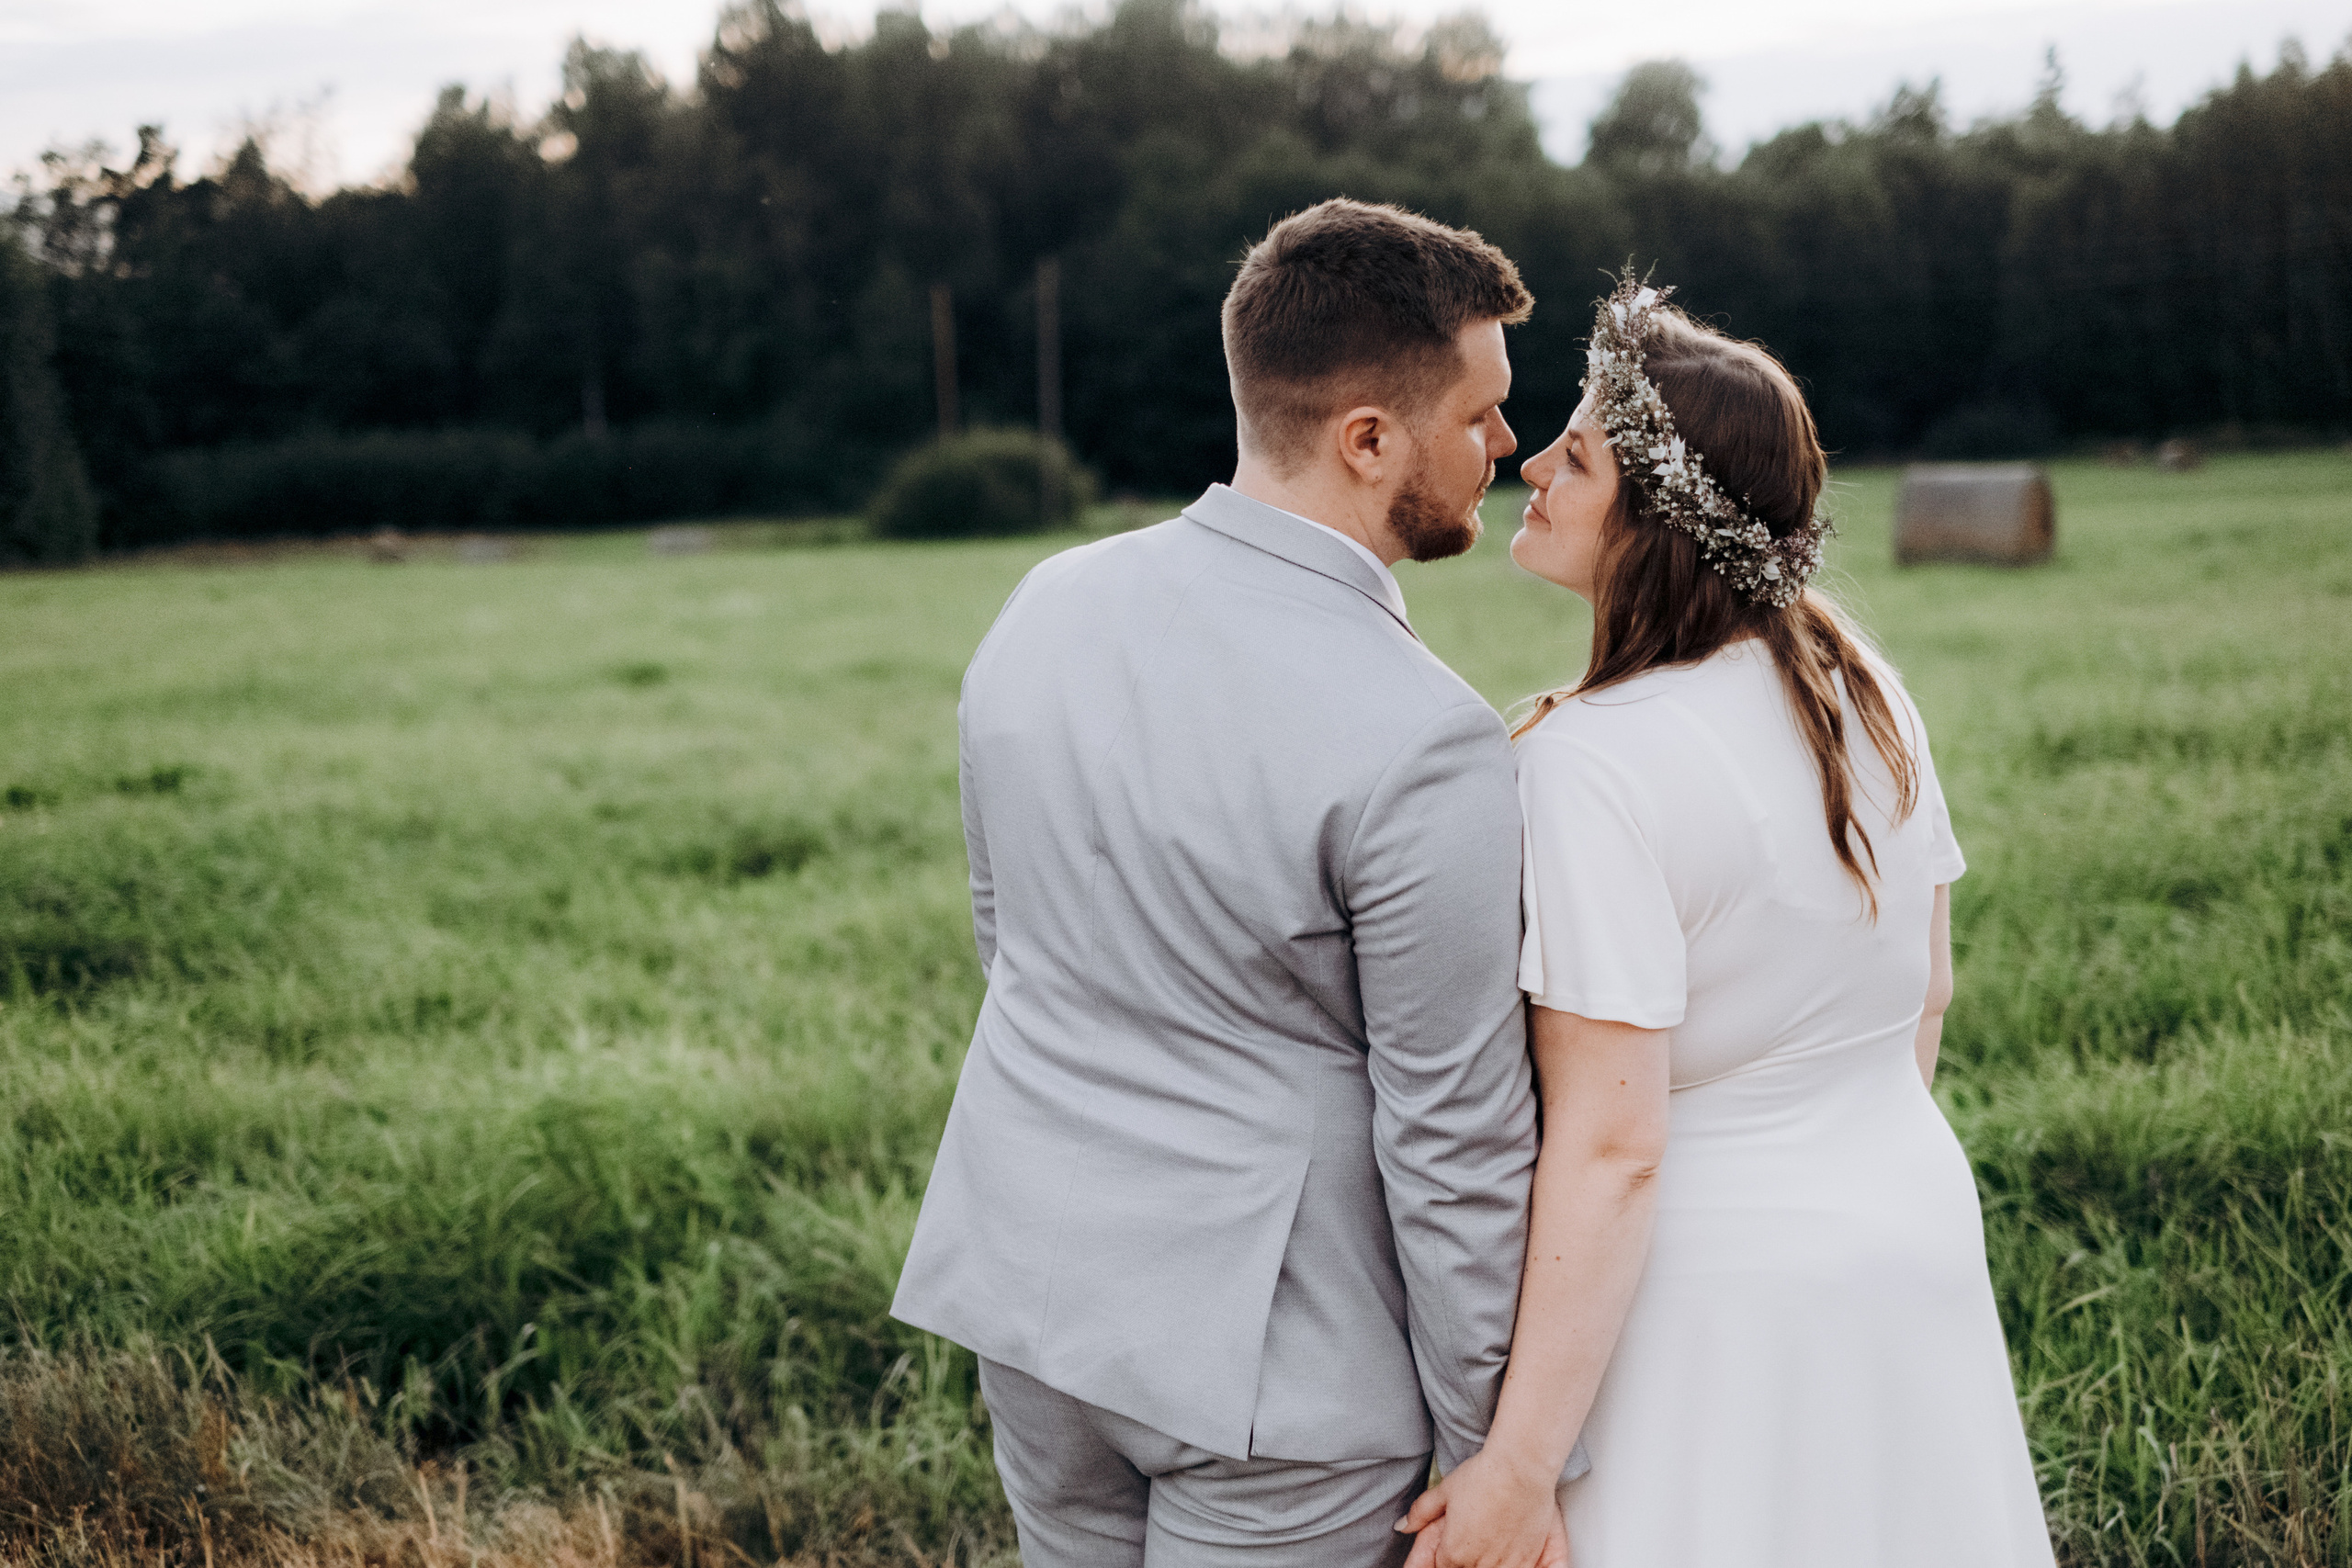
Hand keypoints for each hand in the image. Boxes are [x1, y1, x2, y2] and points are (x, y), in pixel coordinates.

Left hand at [1395, 1449, 1567, 1567]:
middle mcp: (1478, 1562)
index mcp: (1454, 1551)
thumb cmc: (1482, 1475)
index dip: (1448, 1555)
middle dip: (1468, 1559)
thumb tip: (1401, 1526)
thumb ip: (1420, 1513)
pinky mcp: (1527, 1559)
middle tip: (1476, 1535)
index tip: (1457, 1541)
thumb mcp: (1444, 1490)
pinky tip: (1507, 1549)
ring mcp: (1505, 1563)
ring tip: (1490, 1542)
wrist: (1521, 1468)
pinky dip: (1509, 1563)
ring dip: (1488, 1562)